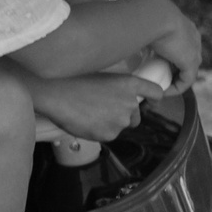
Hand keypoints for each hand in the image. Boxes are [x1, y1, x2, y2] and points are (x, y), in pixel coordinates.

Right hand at [28, 70, 164, 143]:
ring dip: (109, 124)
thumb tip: (115, 101)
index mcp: (130, 84)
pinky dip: (98, 132)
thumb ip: (116, 90)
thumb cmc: (73, 79)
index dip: (155, 99)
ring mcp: (121, 121)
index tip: (152, 102)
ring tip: (88, 115)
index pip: (155, 92)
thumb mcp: (102, 76)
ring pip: (119, 127)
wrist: (56, 93)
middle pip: (136, 116)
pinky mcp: (109, 135)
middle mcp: (130, 103)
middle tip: (104, 111)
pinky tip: (84, 122)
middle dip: (124, 116)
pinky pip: (107, 135)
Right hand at [132, 0, 202, 90]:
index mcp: (178, 20)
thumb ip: (126, 10)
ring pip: (186, 69)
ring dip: (173, 79)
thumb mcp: (133, 7)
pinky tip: (161, 93)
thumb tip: (112, 9)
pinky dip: (175, 88)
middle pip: (183, 54)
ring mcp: (194, 47)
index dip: (163, 52)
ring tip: (156, 87)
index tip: (147, 62)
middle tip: (152, 76)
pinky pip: (186, 80)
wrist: (150, 14)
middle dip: (170, 66)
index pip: (176, 39)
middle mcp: (190, 33)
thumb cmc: (136, 10)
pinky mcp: (191, 61)